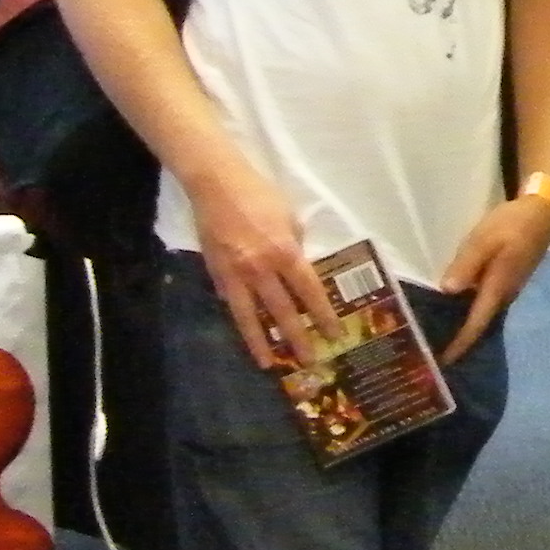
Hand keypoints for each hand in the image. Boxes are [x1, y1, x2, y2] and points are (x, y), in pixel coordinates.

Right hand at [186, 161, 337, 367]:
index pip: (309, 292)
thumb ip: (295, 246)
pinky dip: (240, 322)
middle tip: (310, 361)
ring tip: (269, 364)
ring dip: (261, 342)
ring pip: (250, 317)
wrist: (216, 185)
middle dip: (298, 338)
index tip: (334, 334)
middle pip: (283, 311)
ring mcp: (235, 274)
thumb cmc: (260, 195)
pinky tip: (247, 335)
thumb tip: (299, 268)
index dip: (322, 315)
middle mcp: (261, 269)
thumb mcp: (290, 218)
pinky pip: (231, 304)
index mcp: (285, 252)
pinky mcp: (216, 274)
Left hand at [436, 194, 549, 364]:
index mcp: (497, 288)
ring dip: (464, 323)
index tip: (442, 363)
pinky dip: (470, 307)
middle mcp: (505, 294)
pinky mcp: (509, 278)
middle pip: (480, 323)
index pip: (476, 324)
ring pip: (483, 312)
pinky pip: (486, 300)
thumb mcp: (484, 239)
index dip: (459, 344)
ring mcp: (509, 287)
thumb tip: (447, 290)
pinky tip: (456, 301)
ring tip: (439, 328)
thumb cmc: (513, 224)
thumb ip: (467, 265)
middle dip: (458, 338)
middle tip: (432, 347)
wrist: (543, 211)